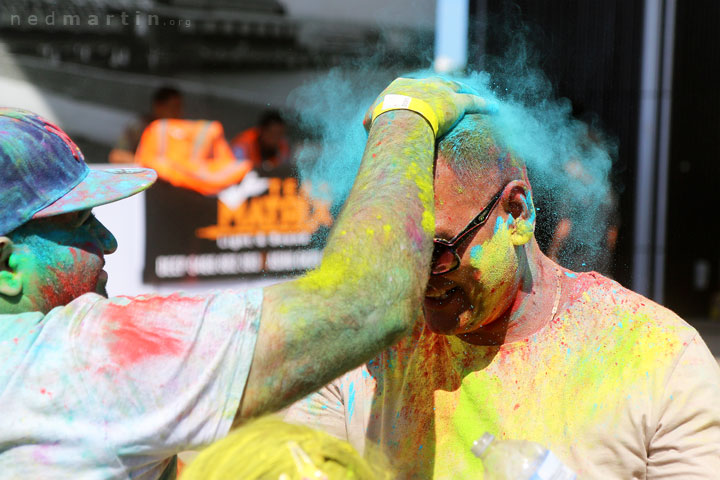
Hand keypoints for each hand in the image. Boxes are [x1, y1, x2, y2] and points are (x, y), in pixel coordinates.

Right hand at [363, 77, 494, 137]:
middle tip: (451, 89)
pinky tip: (496, 108)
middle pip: (437, 82)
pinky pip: (475, 103)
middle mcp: (423, 85)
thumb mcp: (371, 123)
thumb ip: (372, 122)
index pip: (413, 86)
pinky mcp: (456, 104)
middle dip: (445, 85)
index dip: (420, 90)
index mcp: (401, 86)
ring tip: (472, 94)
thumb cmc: (382, 125)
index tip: (423, 94)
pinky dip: (486, 105)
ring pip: (457, 88)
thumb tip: (368, 128)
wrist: (398, 121)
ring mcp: (440, 92)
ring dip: (465, 91)